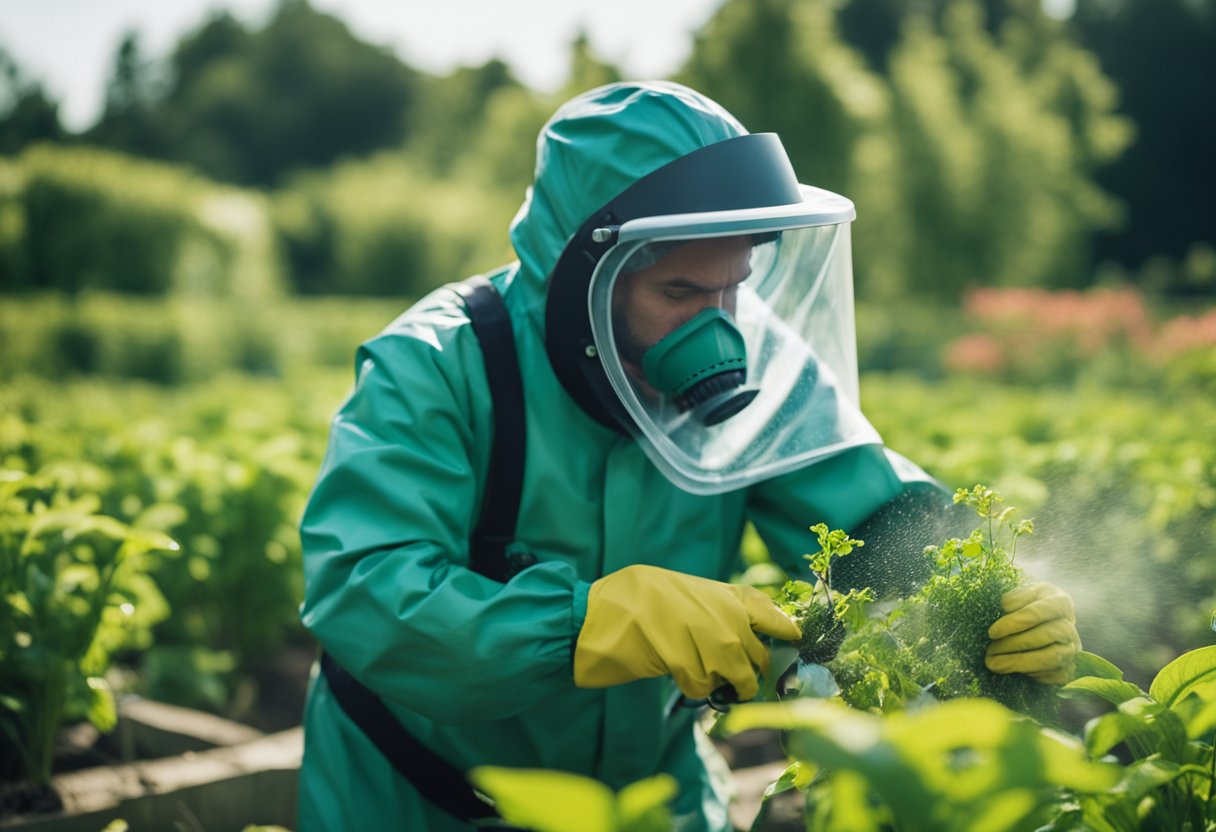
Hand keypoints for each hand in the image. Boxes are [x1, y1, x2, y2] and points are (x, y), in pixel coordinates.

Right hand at [574, 564, 800, 699]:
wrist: (598, 613)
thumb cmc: (634, 598)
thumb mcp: (681, 591)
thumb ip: (712, 609)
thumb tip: (739, 636)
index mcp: (723, 594)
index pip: (768, 612)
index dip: (783, 628)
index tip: (794, 639)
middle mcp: (725, 616)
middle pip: (756, 656)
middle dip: (746, 670)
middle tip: (730, 676)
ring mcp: (710, 642)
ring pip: (734, 676)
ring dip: (717, 681)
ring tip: (690, 668)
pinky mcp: (692, 665)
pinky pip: (705, 688)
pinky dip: (693, 687)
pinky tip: (674, 673)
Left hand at [985, 582, 1080, 684]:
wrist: (1035, 628)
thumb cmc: (1024, 608)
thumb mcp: (1020, 595)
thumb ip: (1015, 597)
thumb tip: (1006, 607)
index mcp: (1060, 602)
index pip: (1040, 611)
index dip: (1016, 622)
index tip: (993, 632)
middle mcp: (1069, 627)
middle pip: (1047, 635)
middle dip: (1014, 643)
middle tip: (990, 649)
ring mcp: (1070, 650)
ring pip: (1051, 657)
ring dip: (1018, 661)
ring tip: (992, 662)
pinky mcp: (1066, 670)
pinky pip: (1052, 675)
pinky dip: (1028, 674)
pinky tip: (1008, 669)